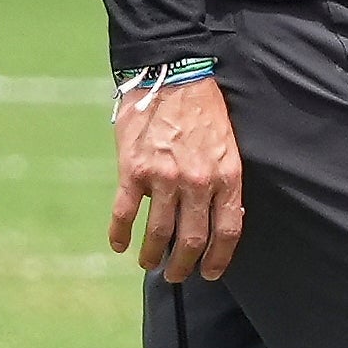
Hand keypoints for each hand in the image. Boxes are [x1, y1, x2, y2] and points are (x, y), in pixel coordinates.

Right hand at [109, 77, 242, 282]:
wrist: (172, 71)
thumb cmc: (204, 107)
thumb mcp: (228, 143)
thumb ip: (224, 179)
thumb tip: (222, 215)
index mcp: (226, 175)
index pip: (227, 231)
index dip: (219, 259)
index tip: (211, 273)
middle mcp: (197, 181)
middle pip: (192, 240)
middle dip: (183, 266)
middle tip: (176, 275)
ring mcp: (164, 177)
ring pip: (159, 233)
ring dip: (152, 255)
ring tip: (149, 263)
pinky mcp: (134, 169)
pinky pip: (125, 213)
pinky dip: (120, 234)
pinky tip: (119, 245)